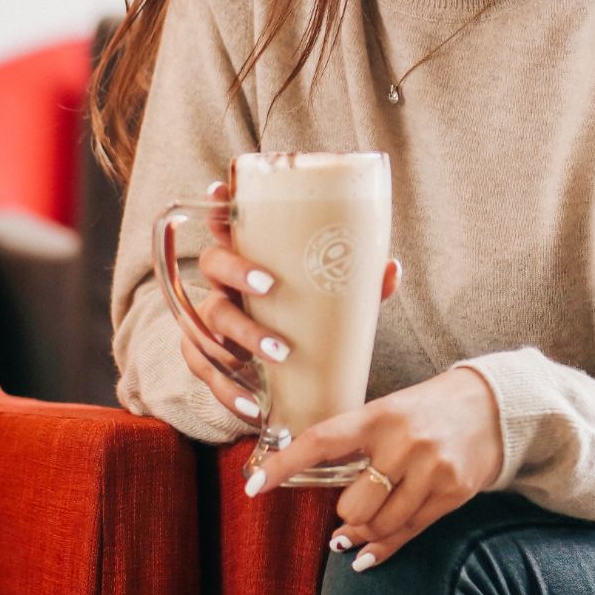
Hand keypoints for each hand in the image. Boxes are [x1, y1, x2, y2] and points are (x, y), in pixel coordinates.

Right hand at [178, 180, 401, 423]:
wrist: (290, 372)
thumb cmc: (310, 316)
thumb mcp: (336, 298)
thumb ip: (360, 282)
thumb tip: (391, 268)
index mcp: (251, 255)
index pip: (227, 221)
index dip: (218, 203)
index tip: (221, 191)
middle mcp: (223, 282)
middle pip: (213, 262)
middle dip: (236, 272)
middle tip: (270, 287)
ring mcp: (211, 319)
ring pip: (208, 319)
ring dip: (240, 336)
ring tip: (278, 354)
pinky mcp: (205, 358)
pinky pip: (203, 370)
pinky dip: (225, 388)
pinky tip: (252, 402)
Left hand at [245, 365, 504, 567]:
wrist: (493, 406)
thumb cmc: (428, 408)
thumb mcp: (391, 410)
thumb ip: (358, 442)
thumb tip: (318, 481)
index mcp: (381, 415)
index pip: (322, 440)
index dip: (285, 464)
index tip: (254, 486)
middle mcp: (405, 444)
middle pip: (352, 505)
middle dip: (346, 511)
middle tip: (353, 501)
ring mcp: (431, 472)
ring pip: (378, 526)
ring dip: (362, 532)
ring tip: (356, 529)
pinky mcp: (451, 495)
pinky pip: (406, 534)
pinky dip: (380, 548)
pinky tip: (362, 556)